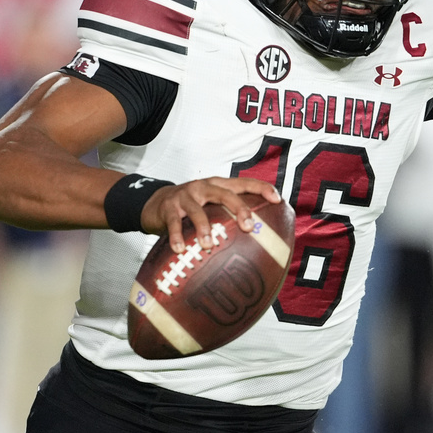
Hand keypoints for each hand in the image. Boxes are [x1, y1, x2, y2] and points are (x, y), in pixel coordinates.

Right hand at [140, 177, 281, 252]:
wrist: (154, 203)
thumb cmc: (190, 209)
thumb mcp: (209, 206)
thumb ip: (227, 217)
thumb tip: (255, 245)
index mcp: (217, 185)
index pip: (243, 183)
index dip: (261, 188)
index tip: (277, 200)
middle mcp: (203, 187)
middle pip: (225, 194)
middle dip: (239, 209)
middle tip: (248, 227)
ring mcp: (185, 195)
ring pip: (198, 210)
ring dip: (204, 228)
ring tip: (208, 245)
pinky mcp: (169, 207)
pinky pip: (173, 223)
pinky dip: (177, 236)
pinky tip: (180, 249)